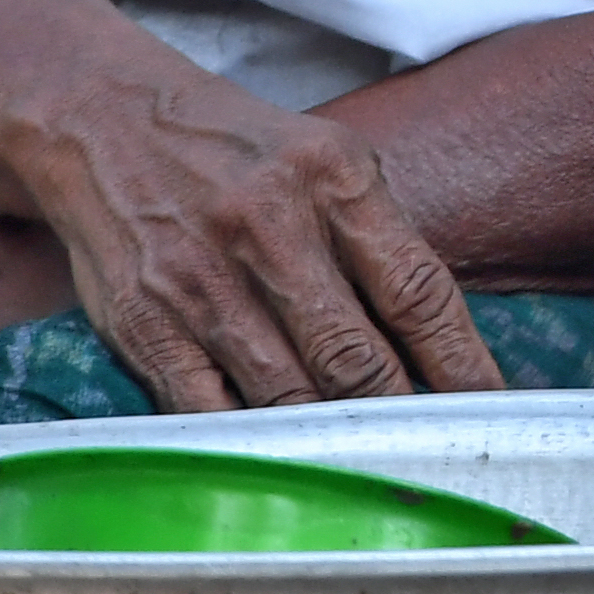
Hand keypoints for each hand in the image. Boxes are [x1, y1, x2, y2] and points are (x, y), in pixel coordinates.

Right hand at [7, 68, 504, 414]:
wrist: (104, 122)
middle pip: (355, 358)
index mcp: (334, 179)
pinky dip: (253, 445)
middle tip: (432, 459)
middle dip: (399, 419)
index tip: (489, 410)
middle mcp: (270, 227)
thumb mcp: (327, 163)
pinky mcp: (147, 324)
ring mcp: (203, 280)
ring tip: (367, 470)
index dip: (461, 364)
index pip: (418, 291)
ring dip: (331, 444)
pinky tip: (283, 463)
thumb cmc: (238, 153)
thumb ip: (379, 244)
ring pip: (287, 397)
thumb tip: (437, 349)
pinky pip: (211, 412)